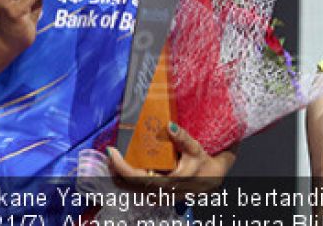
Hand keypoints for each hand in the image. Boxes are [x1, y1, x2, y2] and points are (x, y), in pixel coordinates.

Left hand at [106, 122, 235, 193]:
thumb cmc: (203, 164)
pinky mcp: (156, 195)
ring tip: (114, 157)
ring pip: (130, 189)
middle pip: (127, 185)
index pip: (136, 178)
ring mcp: (156, 197)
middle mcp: (159, 194)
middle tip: (110, 152)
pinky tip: (126, 165)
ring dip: (119, 173)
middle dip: (114, 169)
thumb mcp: (195, 149)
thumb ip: (183, 138)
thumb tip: (170, 126)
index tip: (111, 152)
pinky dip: (127, 177)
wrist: (212, 180)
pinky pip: (136, 188)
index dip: (120, 166)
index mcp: (167, 184)